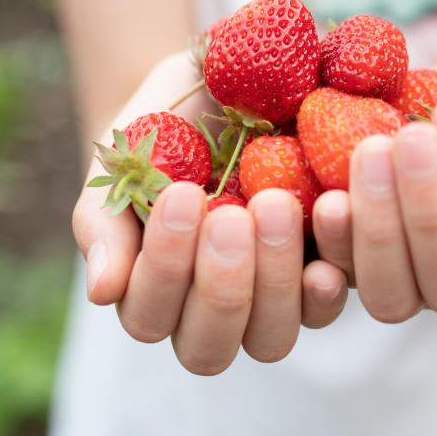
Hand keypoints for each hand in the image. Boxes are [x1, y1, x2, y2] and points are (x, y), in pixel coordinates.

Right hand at [71, 52, 348, 374]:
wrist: (222, 88)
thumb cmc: (162, 131)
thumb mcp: (125, 163)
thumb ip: (104, 224)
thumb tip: (102, 292)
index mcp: (152, 295)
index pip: (150, 316)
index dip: (165, 267)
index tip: (182, 194)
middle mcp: (210, 313)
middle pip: (211, 347)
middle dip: (221, 285)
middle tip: (232, 216)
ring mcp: (270, 302)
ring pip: (272, 337)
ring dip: (275, 280)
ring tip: (277, 204)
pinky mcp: (323, 275)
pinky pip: (332, 300)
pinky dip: (333, 267)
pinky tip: (331, 216)